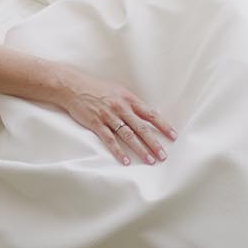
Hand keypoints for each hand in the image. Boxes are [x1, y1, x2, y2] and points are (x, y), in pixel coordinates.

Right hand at [52, 66, 176, 165]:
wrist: (74, 86)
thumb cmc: (97, 89)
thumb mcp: (118, 91)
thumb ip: (131, 104)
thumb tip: (146, 114)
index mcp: (129, 99)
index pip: (151, 114)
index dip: (163, 126)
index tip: (173, 136)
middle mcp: (121, 108)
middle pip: (142, 128)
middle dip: (154, 143)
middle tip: (163, 155)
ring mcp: (109, 116)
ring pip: (128, 135)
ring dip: (140, 149)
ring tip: (149, 160)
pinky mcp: (96, 124)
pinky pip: (110, 140)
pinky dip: (119, 151)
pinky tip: (126, 160)